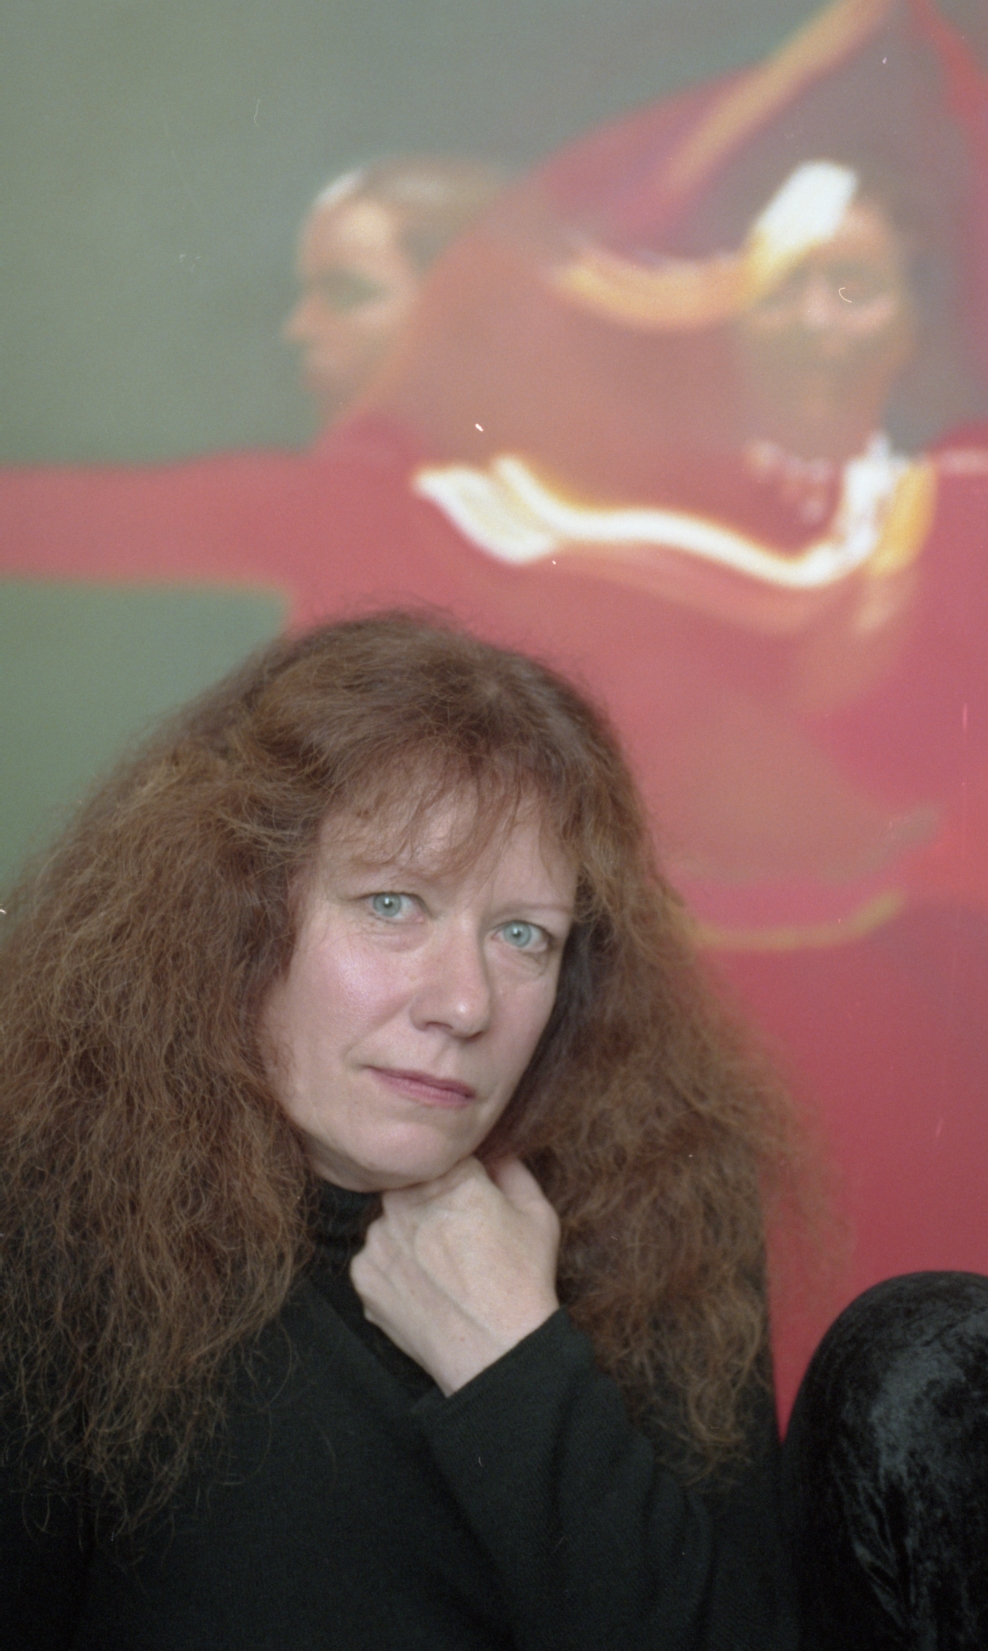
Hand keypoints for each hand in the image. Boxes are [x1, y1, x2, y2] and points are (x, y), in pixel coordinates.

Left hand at [350, 1156, 560, 1394]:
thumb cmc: (523, 1281)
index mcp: (452, 1177)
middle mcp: (407, 1200)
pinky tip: (423, 1289)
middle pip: (413, 1186)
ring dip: (408, 1235)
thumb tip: (497, 1150)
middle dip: (431, 1203)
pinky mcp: (362, 1273)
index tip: (473, 1204)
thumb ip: (514, 1170)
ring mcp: (379, 1237)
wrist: (495, 1352)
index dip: (463, 1180)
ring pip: (391, 1221)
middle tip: (457, 1239)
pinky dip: (394, 1269)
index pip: (448, 1159)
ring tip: (441, 1269)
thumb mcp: (538, 1215)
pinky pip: (375, 1257)